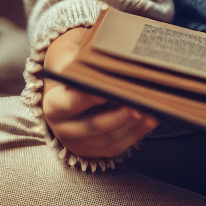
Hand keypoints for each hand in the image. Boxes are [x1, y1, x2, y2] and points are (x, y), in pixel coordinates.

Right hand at [41, 26, 157, 157]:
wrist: (69, 90)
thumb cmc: (74, 71)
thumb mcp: (70, 60)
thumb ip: (80, 59)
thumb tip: (105, 54)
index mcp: (53, 105)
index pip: (72, 103)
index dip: (91, 97)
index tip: (110, 89)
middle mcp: (63, 128)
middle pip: (93, 126)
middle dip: (118, 116)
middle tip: (137, 103)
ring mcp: (80, 143)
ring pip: (108, 139)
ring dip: (132, 126)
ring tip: (151, 111)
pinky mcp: (96, 150)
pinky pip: (119, 145)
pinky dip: (137, 132)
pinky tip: (152, 119)